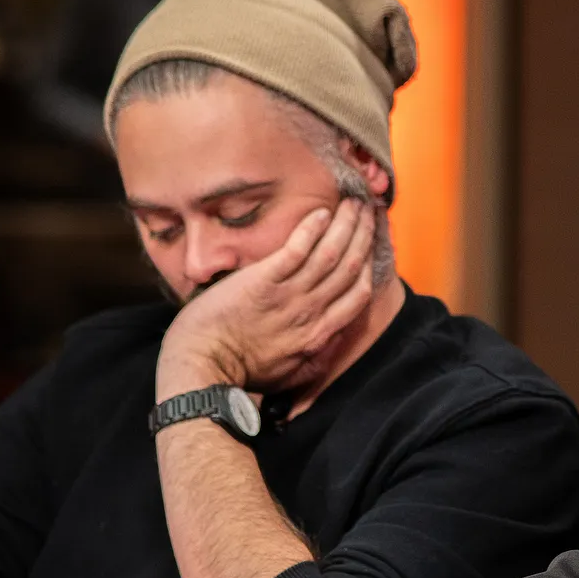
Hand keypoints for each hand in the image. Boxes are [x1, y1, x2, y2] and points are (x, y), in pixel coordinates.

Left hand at [157, 198, 376, 395]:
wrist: (204, 366)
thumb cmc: (242, 372)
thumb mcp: (290, 374)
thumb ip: (315, 356)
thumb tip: (331, 339)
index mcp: (320, 333)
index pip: (359, 296)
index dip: (370, 266)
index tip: (373, 245)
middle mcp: (312, 311)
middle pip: (350, 268)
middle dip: (364, 236)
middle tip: (369, 210)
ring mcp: (288, 295)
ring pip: (330, 255)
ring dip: (345, 225)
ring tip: (353, 203)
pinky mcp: (263, 282)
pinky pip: (296, 251)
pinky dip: (311, 231)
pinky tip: (321, 213)